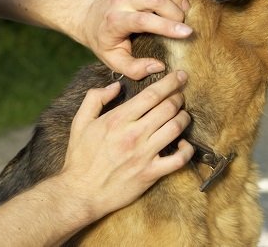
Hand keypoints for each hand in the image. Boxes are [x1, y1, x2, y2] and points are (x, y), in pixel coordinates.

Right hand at [59, 71, 193, 220]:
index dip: (170, 82)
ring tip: (183, 114)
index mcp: (118, 119)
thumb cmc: (80, 158)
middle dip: (178, 96)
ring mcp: (144, 154)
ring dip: (184, 117)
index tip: (179, 76)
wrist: (81, 192)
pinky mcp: (151, 173)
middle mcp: (133, 134)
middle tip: (181, 93)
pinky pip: (178, 159)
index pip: (151, 94)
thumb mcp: (80, 122)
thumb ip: (95, 98)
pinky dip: (187, 150)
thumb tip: (115, 86)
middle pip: (167, 108)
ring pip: (175, 128)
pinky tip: (185, 144)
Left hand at [80, 0, 193, 79]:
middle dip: (174, 10)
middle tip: (184, 23)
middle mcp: (120, 0)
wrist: (89, 17)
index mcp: (115, 21)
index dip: (166, 26)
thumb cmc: (105, 42)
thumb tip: (159, 66)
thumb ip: (135, 69)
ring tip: (186, 8)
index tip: (187, 33)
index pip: (143, 20)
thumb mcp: (114, 61)